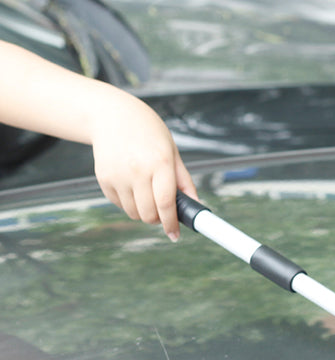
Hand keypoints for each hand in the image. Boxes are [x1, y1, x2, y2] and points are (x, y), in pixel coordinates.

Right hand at [90, 92, 196, 241]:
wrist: (111, 115)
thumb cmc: (148, 132)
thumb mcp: (172, 151)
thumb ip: (184, 181)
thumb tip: (196, 205)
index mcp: (160, 162)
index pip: (166, 203)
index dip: (171, 223)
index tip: (174, 235)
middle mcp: (137, 170)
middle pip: (149, 215)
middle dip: (158, 219)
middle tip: (162, 211)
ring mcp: (118, 175)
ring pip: (134, 213)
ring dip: (143, 211)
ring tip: (146, 193)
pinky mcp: (104, 178)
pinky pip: (120, 205)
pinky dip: (128, 203)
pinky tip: (131, 184)